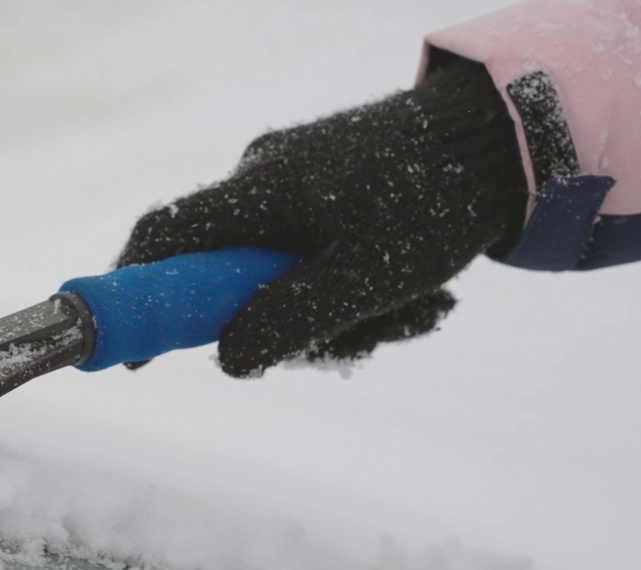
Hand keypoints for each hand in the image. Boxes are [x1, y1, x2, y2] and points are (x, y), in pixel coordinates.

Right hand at [117, 58, 527, 377]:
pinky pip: (317, 258)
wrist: (504, 138)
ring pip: (285, 276)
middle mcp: (262, 182)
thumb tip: (225, 360)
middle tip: (356, 341)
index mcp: (257, 191)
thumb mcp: (365, 278)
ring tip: (419, 310)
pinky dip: (356, 289)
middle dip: (291, 325)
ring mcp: (296, 185)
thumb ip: (289, 321)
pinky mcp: (328, 192)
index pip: (164, 237)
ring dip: (343, 314)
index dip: (137, 295)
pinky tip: (420, 295)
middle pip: (234, 276)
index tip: (136, 356)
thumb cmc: (434, 202)